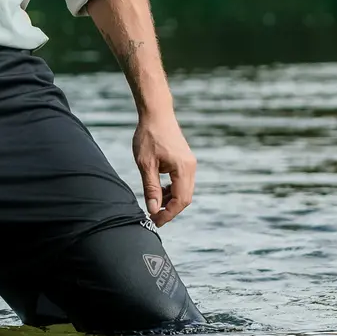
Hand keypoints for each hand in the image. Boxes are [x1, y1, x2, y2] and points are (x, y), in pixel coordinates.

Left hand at [132, 108, 195, 226]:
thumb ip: (150, 187)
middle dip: (170, 209)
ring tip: (153, 203)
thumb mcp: (145, 164)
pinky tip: (158, 190)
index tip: (155, 221)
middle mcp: (190, 167)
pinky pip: (181, 182)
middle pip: (185, 198)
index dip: (168, 214)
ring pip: (183, 190)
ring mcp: (189, 164)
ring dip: (170, 200)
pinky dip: (171, 189)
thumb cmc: (149, 136)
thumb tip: (153, 209)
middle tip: (153, 217)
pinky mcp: (185, 161)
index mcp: (183, 169)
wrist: (156, 114)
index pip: (180, 200)